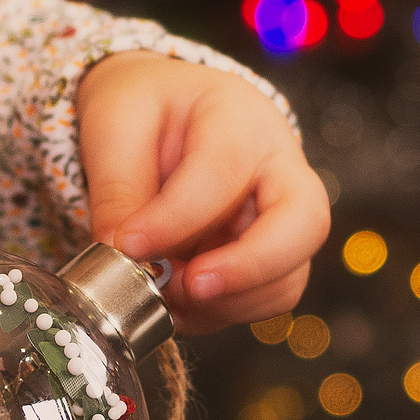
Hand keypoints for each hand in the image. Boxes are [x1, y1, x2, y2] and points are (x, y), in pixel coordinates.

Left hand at [78, 53, 328, 332]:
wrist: (166, 109)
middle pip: (304, 224)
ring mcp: (283, 217)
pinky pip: (262, 300)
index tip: (127, 245)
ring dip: (228, 302)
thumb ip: (116, 185)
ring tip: (165, 293)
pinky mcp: (269, 256)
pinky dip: (219, 314)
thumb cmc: (147, 105)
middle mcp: (281, 168)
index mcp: (242, 117)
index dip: (176, 219)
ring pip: (289, 276)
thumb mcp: (115, 121)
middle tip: (189, 287)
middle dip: (248, 268)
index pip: (223, 173)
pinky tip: (173, 302)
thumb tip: (117, 252)